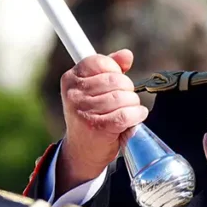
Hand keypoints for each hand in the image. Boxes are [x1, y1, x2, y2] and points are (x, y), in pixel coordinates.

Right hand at [57, 49, 148, 191]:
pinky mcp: (97, 127)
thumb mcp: (94, 89)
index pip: (100, 62)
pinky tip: (135, 117)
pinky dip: (136, 115)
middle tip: (124, 100)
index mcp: (70, 79)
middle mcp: (73, 94)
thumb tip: (127, 55)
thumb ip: (110, 69)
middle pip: (115, 80)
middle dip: (127, 89)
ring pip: (123, 97)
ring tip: (128, 111)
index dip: (114, 71)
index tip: (115, 82)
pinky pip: (126, 114)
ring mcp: (83, 111)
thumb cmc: (91, 117)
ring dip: (133, 104)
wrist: (82, 151)